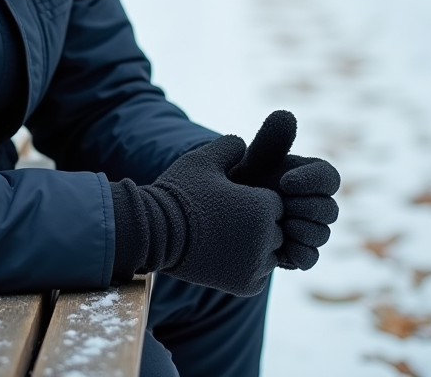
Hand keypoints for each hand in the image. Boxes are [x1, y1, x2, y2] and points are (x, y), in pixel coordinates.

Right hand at [114, 136, 284, 295]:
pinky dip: (245, 268)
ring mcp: (257, 265)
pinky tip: (222, 256)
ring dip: (252, 247)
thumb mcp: (203, 159)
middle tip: (223, 221)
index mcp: (263, 206)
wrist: (154, 232)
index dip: (253, 200)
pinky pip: (258, 275)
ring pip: (268, 254)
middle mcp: (267, 237)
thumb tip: (244, 145)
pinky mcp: (246, 286)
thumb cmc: (180, 193)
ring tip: (221, 238)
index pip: (275, 204)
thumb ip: (230, 146)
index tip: (230, 201)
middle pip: (275, 230)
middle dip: (255, 225)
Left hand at [230, 110, 340, 269]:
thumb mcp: (251, 160)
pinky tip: (277, 245)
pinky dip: (297, 253)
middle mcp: (315, 204)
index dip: (312, 181)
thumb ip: (270, 140)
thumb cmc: (241, 180)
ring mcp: (308, 230)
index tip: (285, 182)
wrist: (221, 213)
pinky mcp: (297, 253)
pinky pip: (310, 258)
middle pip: (330, 210)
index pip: (329, 178)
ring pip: (322, 235)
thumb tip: (285, 114)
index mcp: (309, 178)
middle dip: (305, 207)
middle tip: (278, 205)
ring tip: (275, 224)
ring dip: (301, 230)